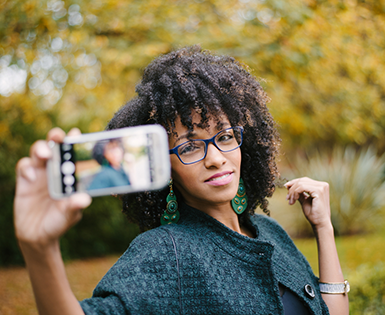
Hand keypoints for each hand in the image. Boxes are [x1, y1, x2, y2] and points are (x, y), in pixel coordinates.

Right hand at [14, 128, 91, 249]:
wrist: (38, 236)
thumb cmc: (59, 222)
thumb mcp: (69, 215)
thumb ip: (74, 206)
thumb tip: (84, 199)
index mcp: (71, 174)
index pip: (74, 153)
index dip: (75, 142)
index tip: (77, 133)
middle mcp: (56, 170)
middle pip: (55, 146)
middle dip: (56, 137)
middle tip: (57, 137)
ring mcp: (40, 173)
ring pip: (38, 152)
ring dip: (41, 149)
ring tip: (45, 155)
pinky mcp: (25, 180)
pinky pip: (24, 166)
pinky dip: (27, 168)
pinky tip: (31, 178)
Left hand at [284, 177, 331, 230]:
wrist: (320, 223)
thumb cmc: (313, 214)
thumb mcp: (304, 200)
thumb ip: (299, 193)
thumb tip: (289, 186)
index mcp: (320, 186)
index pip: (304, 180)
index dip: (293, 183)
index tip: (285, 188)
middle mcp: (322, 185)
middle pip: (302, 180)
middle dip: (292, 188)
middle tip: (287, 197)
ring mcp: (321, 187)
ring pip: (300, 183)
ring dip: (292, 192)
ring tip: (290, 201)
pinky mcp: (318, 191)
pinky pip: (302, 187)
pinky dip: (295, 193)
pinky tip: (294, 200)